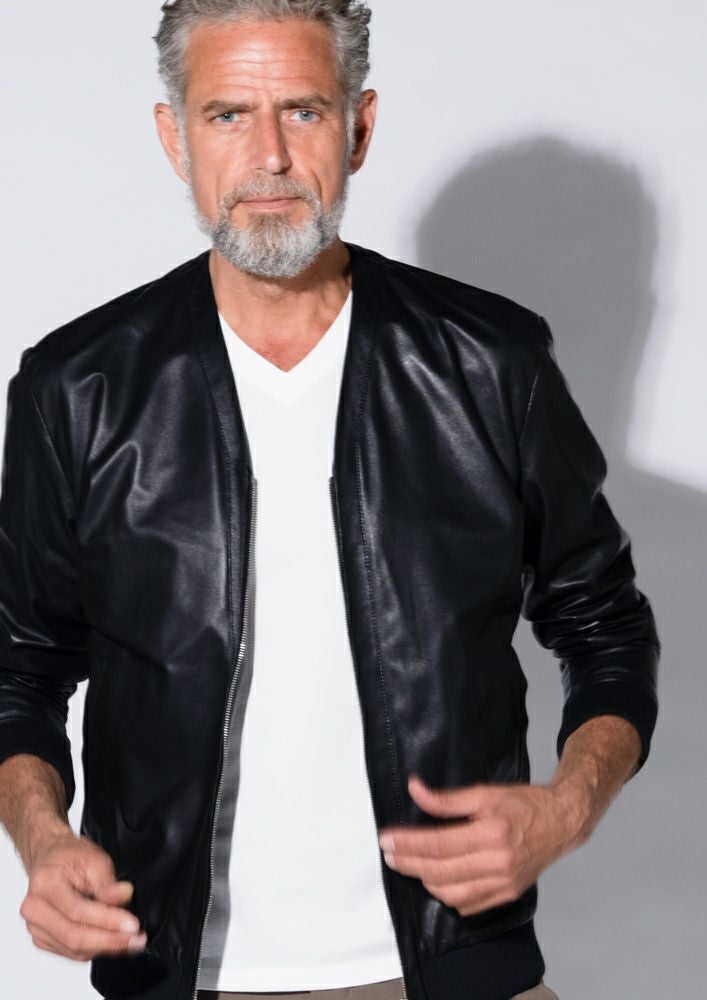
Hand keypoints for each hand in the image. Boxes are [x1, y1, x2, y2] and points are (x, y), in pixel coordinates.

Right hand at [19, 830, 147, 960]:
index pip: (78, 911)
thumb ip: (107, 882)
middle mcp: (35, 910)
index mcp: (45, 885)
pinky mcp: (43, 939)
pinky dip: (94, 949)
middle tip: (136, 939)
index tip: (132, 924)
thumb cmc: (69, 856)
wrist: (51, 858)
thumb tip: (124, 895)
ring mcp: (37, 927)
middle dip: (110, 940)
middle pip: (74, 936)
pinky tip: (112, 940)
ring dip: (105, 947)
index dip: (108, 920)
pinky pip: (71, 952)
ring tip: (130, 940)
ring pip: (74, 949)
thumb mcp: (93, 858)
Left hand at [378, 774, 582, 917]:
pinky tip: (438, 880)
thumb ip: (447, 799)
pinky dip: (448, 895)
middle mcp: (498, 863)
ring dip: (425, 881)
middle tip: (389, 854)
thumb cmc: (524, 805)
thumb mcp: (485, 793)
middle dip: (408, 863)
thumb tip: (414, 789)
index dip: (408, 843)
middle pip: (440, 871)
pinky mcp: (507, 895)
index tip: (386, 839)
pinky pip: (468, 905)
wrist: (562, 823)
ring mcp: (504, 883)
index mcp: (492, 833)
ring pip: (451, 893)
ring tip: (411, 865)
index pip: (438, 843)